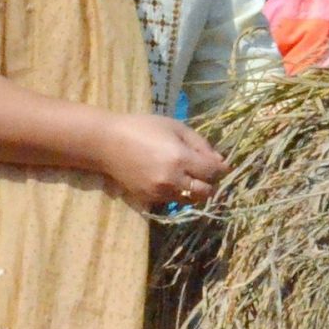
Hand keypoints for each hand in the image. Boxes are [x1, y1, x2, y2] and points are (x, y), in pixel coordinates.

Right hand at [97, 113, 226, 212]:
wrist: (107, 144)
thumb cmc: (143, 128)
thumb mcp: (176, 127)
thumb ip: (200, 144)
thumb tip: (220, 161)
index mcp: (180, 159)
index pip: (213, 172)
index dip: (221, 169)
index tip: (221, 165)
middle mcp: (173, 180)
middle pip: (206, 192)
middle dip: (211, 183)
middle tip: (206, 173)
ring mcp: (160, 193)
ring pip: (191, 200)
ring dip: (196, 190)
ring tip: (189, 176)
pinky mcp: (150, 200)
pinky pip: (174, 201)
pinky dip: (179, 193)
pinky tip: (171, 179)